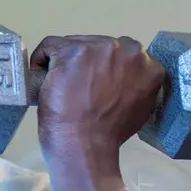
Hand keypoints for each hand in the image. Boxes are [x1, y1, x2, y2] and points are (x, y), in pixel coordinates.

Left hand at [30, 35, 163, 156]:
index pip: (123, 56)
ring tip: (60, 85)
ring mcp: (99, 48)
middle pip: (100, 47)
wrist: (86, 146)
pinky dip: (41, 59)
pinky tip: (41, 76)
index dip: (106, 69)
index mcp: (149, 65)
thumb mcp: (138, 108)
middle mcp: (128, 50)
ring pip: (76, 45)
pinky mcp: (71, 51)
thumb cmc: (109, 135)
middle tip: (77, 86)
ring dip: (68, 61)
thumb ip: (134, 86)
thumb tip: (120, 80)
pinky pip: (50, 45)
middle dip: (88, 63)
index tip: (95, 82)